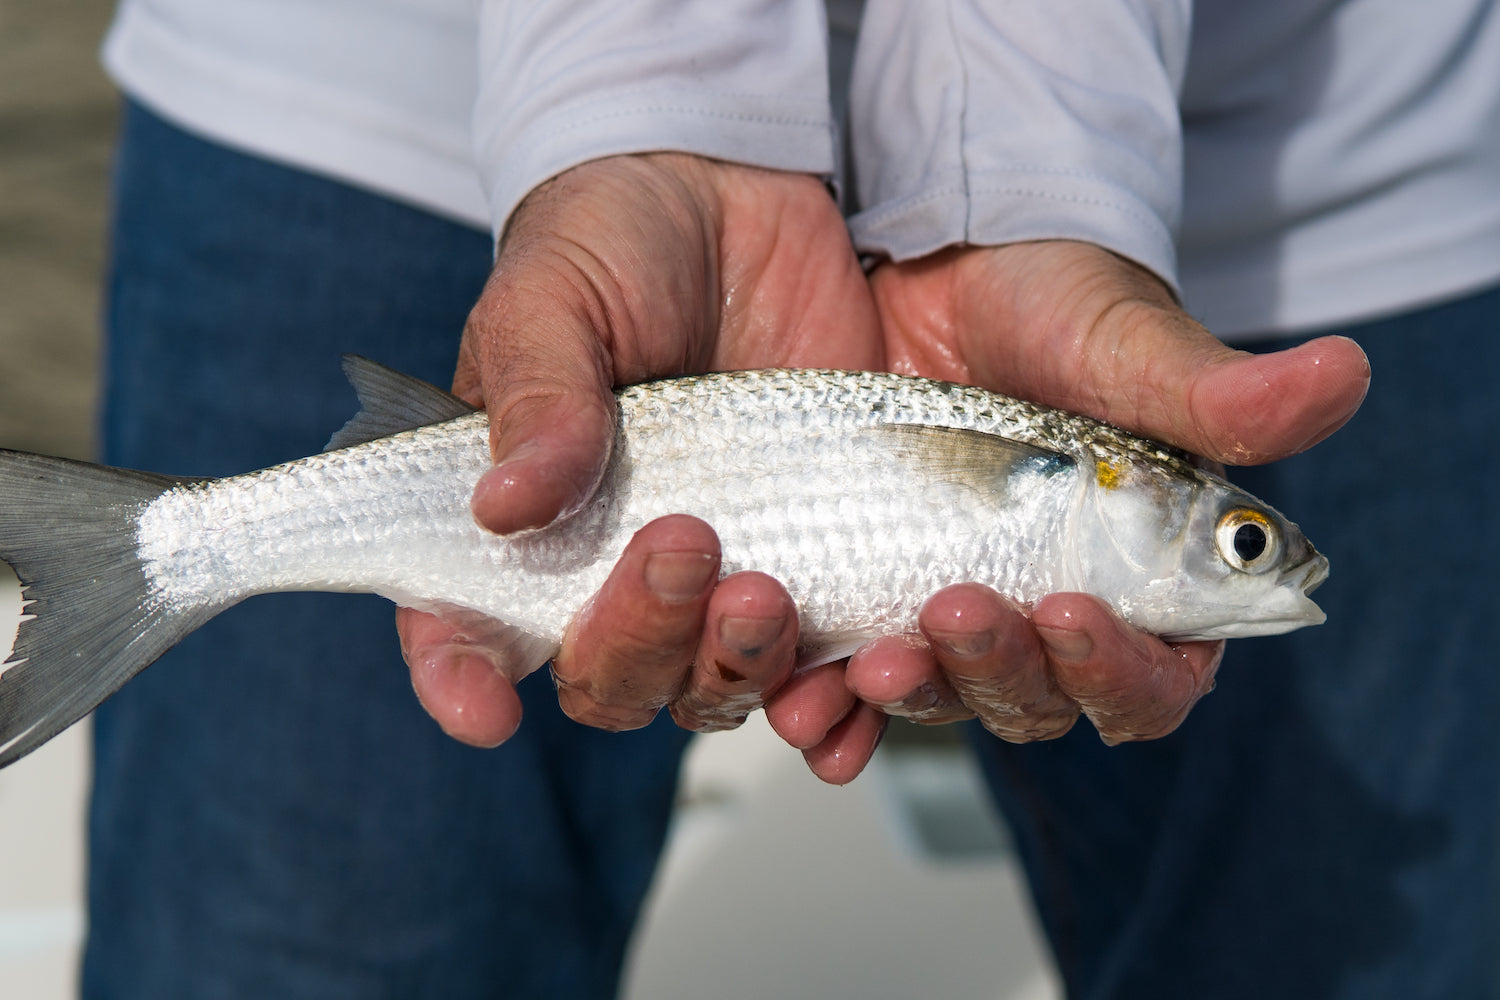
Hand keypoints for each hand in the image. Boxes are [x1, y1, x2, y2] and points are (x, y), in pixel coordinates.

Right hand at [395, 153, 885, 759]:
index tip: (484, 706)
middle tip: (681, 545)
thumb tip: (503, 509)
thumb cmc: (618, 241)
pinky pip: (818, 663)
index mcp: (518, 517)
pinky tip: (854, 680)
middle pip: (605, 674)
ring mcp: (715, 573)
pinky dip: (835, 695)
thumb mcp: (557, 294)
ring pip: (709, 685)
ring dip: (731, 668)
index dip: (462, 678)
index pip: (464, 623)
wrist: (748, 197)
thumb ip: (536, 394)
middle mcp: (609, 568)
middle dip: (635, 640)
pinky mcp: (811, 559)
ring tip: (765, 594)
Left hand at [814, 241, 1369, 745]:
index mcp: (1142, 575)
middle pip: (1041, 701)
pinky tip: (805, 697)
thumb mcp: (1121, 341)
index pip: (1158, 674)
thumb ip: (1214, 390)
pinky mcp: (864, 591)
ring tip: (873, 663)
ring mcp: (950, 604)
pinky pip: (849, 676)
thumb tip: (1344, 377)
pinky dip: (832, 703)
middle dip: (1002, 675)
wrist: (923, 255)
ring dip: (914, 697)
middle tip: (955, 612)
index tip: (1069, 613)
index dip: (1122, 670)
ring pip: (944, 699)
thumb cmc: (1045, 298)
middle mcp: (1048, 606)